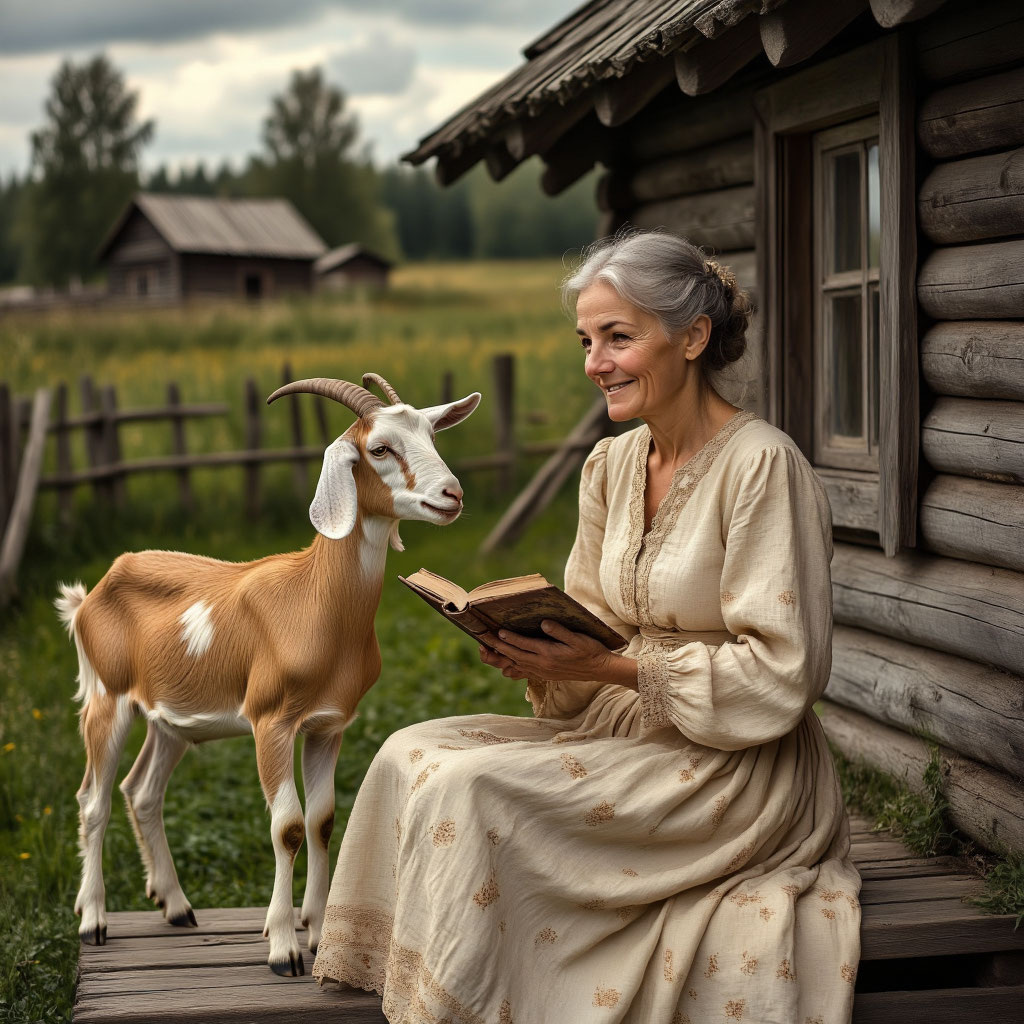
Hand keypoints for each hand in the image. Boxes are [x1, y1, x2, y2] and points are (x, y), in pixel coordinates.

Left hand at [477, 620, 636, 687]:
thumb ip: (560, 631)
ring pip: (516, 666)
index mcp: (549, 654)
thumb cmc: (590, 650)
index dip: (509, 639)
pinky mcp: (545, 675)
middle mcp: (542, 665)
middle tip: (482, 639)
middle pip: (514, 656)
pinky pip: (523, 671)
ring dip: (501, 658)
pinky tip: (506, 661)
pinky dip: (511, 666)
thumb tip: (544, 623)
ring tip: (488, 650)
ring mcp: (542, 672)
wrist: (600, 669)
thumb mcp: (578, 638)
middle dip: (497, 648)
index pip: (524, 645)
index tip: (497, 632)